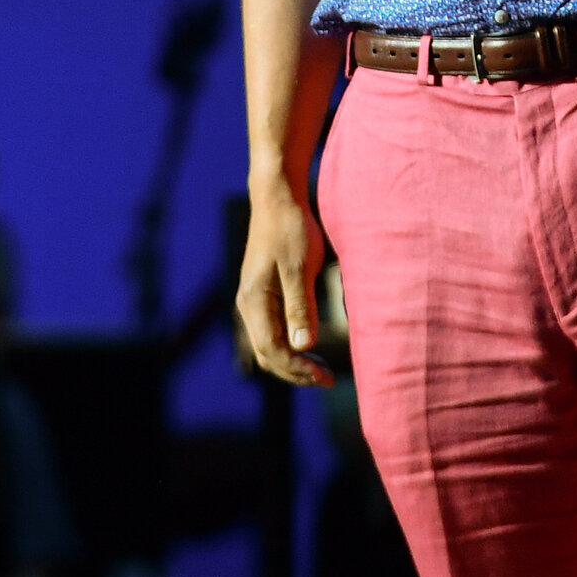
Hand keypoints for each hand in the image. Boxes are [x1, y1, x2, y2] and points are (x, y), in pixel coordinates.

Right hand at [237, 181, 332, 386]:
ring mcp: (254, 299)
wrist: (278, 197)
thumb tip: (303, 347)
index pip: (273, 350)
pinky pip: (273, 330)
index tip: (326, 377)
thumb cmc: (290, 228)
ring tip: (321, 370)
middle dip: (296, 372)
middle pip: (267, 354)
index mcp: (254, 301)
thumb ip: (301, 307)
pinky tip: (310, 346)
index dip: (298, 369)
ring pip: (269, 344)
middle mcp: (249, 304)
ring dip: (293, 361)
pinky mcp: (263, 293)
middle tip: (328, 379)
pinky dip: (291, 344)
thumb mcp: (300, 267)